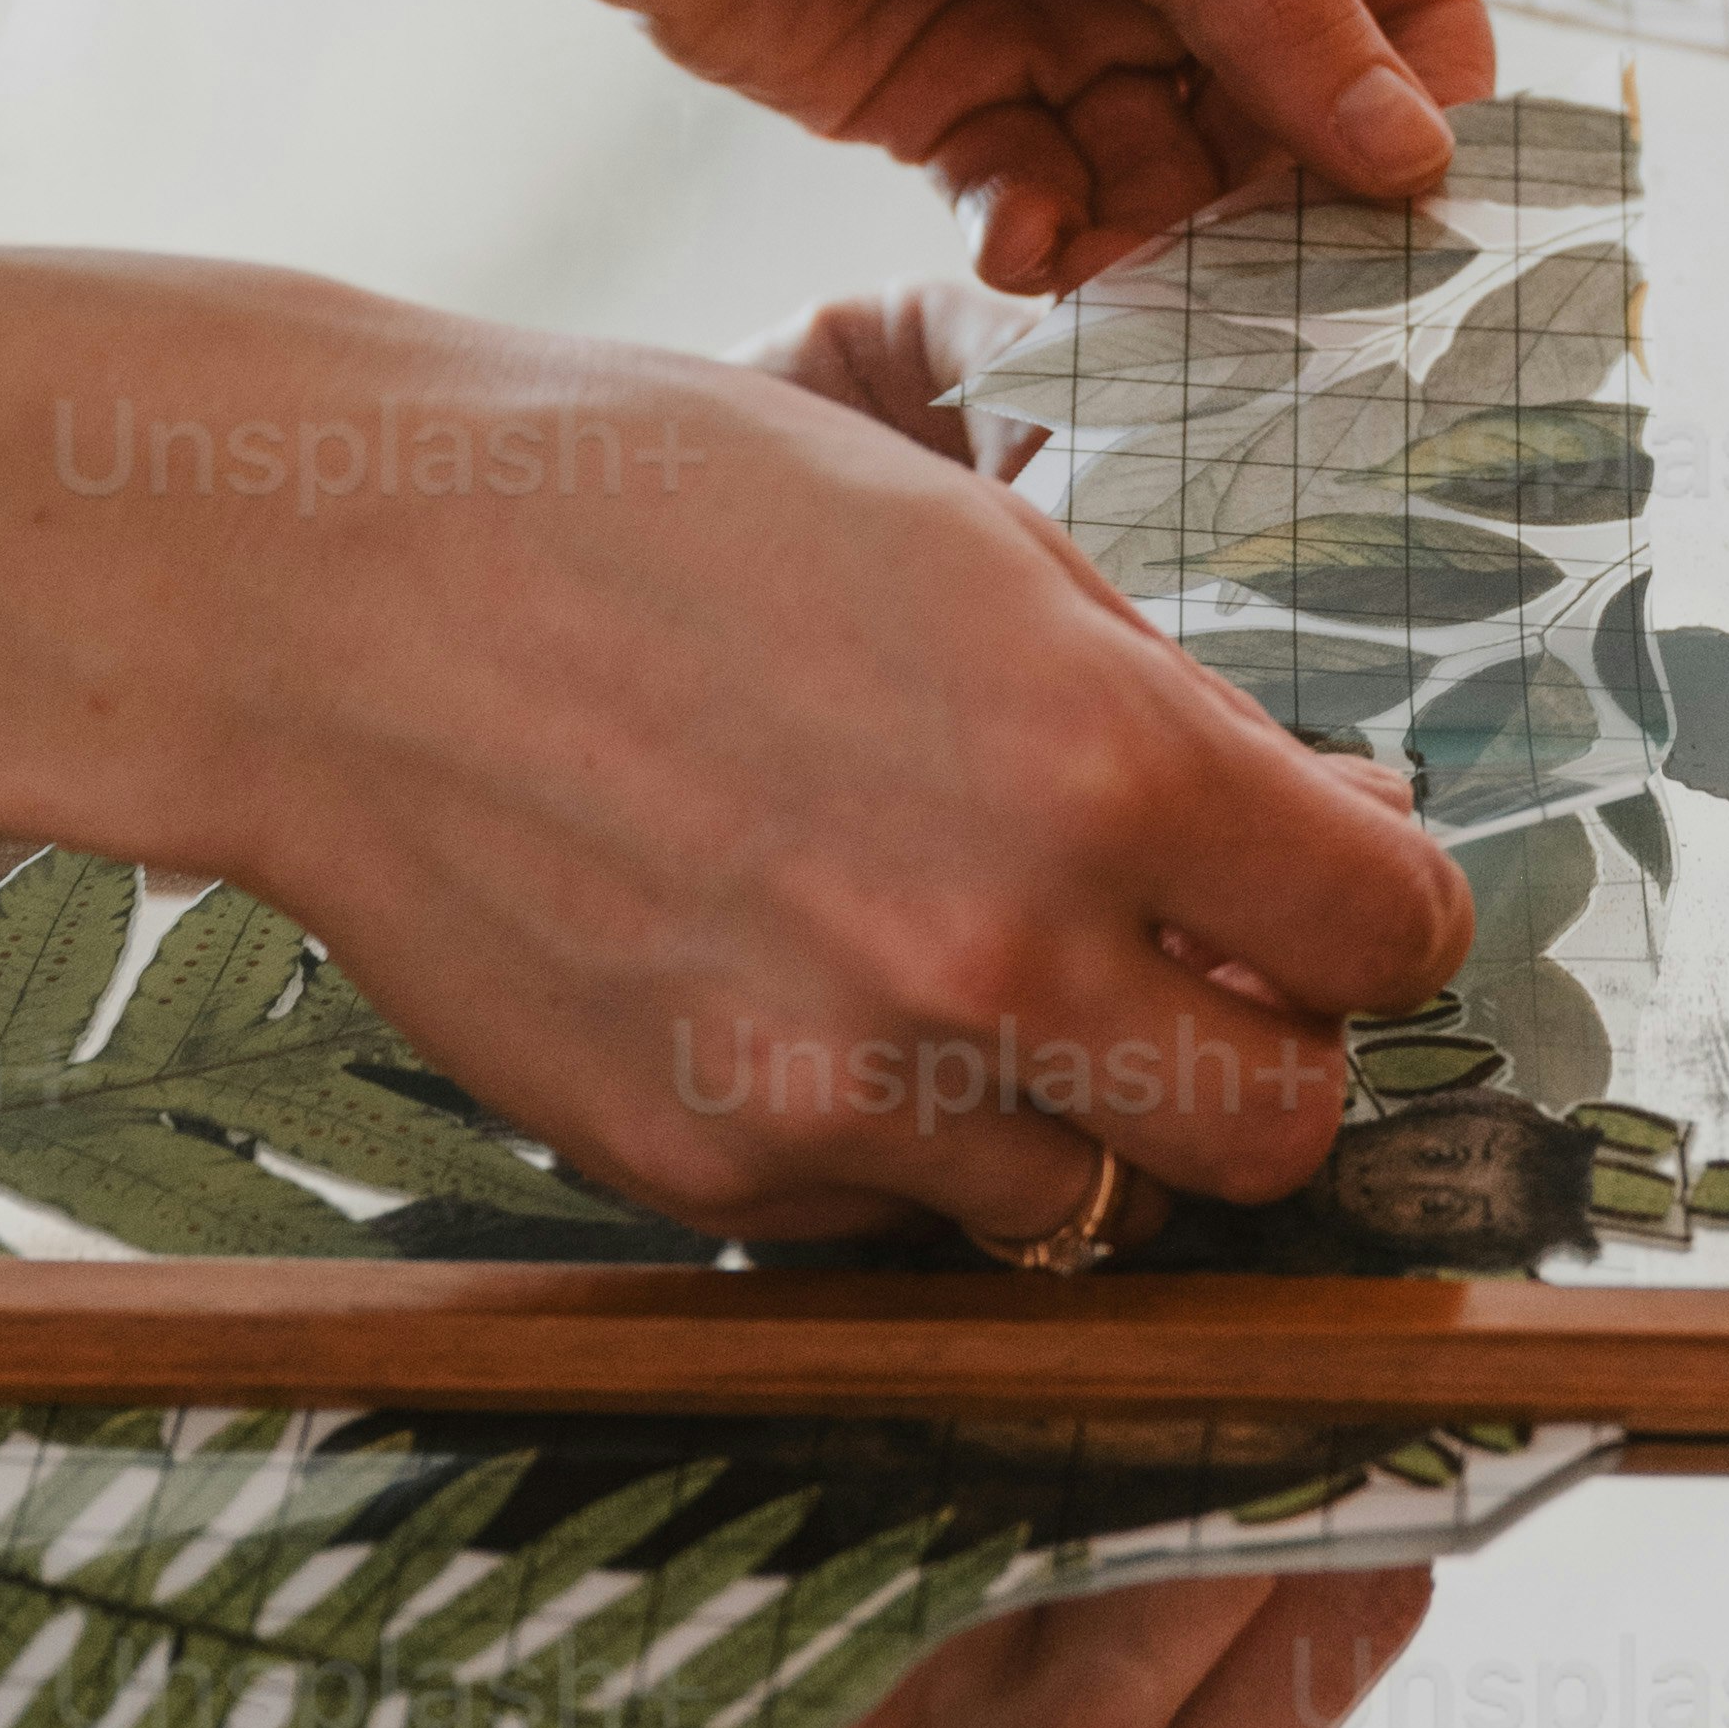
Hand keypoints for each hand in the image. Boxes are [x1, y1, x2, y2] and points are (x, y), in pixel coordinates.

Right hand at [0, 223, 1471, 1263]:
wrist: (337, 593)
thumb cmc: (654, 504)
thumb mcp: (970, 533)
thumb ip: (1164, 706)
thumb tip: (1325, 832)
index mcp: (1104, 759)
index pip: (1391, 940)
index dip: (1377, 912)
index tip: (1333, 887)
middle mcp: (997, 950)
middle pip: (1280, 1135)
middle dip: (1264, 1059)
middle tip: (1195, 977)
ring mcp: (845, 1088)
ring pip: (1088, 1209)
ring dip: (1074, 1123)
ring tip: (973, 983)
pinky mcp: (708, 1171)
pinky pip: (891, 1224)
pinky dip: (894, 1146)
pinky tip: (812, 1001)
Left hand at [494, 0, 1499, 296]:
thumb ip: (1265, 4)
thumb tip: (1419, 152)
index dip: (1416, 104)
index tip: (1419, 223)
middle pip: (1291, 109)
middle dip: (1279, 203)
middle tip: (1272, 298)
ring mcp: (1059, 13)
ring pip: (1173, 177)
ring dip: (1154, 236)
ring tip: (1109, 259)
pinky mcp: (949, 99)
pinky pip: (1050, 200)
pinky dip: (1046, 235)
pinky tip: (1016, 241)